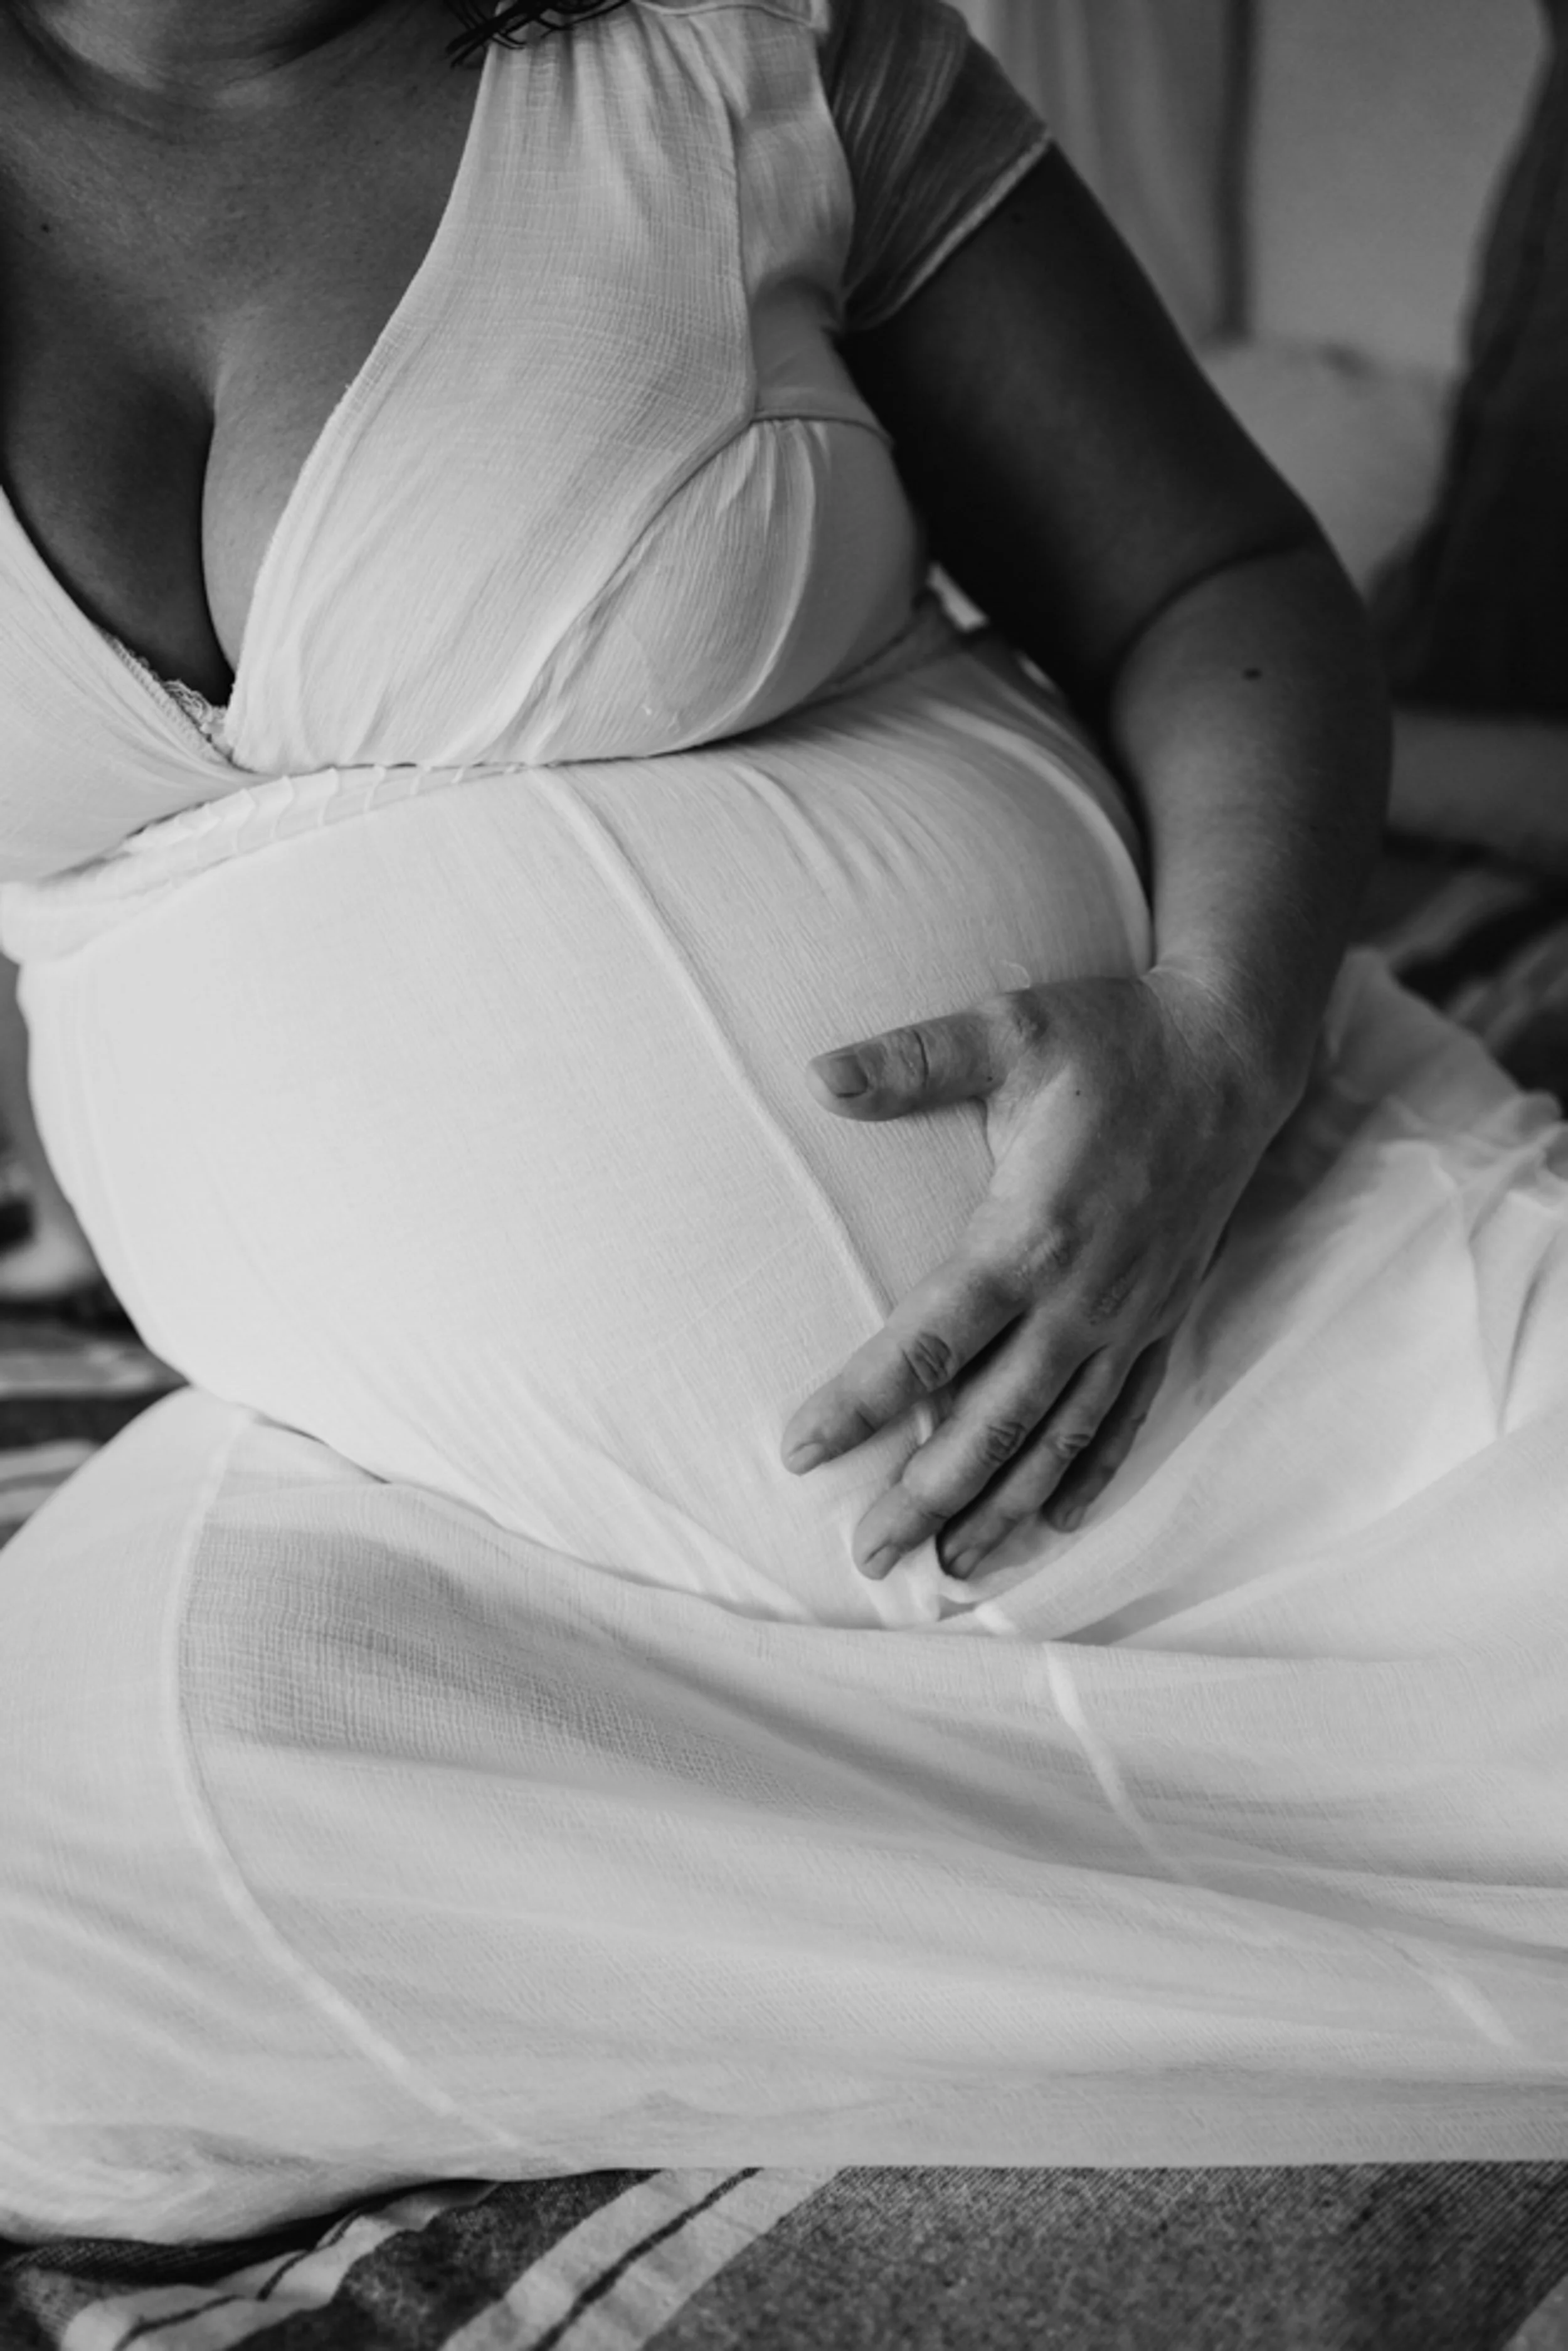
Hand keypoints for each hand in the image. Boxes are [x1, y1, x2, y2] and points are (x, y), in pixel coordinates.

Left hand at [780, 966, 1289, 1578]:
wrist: (1233, 1054)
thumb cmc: (1114, 1037)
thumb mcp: (1011, 1028)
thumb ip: (914, 1060)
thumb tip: (819, 1075)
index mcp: (1029, 1237)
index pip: (930, 1343)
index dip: (861, 1403)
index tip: (800, 1451)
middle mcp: (1080, 1298)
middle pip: (992, 1422)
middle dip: (926, 1495)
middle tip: (868, 1556)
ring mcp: (1126, 1317)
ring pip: (1059, 1439)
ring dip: (1005, 1507)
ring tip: (951, 1568)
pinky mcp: (1161, 1317)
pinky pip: (1125, 1416)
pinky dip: (1091, 1474)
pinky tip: (1059, 1521)